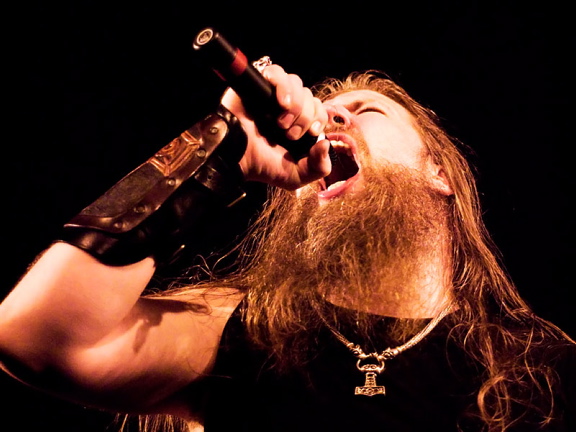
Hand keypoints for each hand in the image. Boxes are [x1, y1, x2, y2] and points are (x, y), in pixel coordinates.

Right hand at [221, 64, 329, 189]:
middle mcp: (286, 107)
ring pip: (296, 83)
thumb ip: (319, 167)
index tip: (312, 132)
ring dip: (295, 104)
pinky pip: (276, 72)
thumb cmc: (262, 167)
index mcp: (298, 123)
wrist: (237, 158)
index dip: (319, 117)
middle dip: (305, 116)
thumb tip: (326, 144)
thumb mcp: (296, 176)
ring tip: (281, 122)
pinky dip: (283, 86)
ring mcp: (271, 95)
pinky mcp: (257, 85)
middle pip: (309, 95)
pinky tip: (281, 102)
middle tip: (290, 135)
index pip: (319, 108)